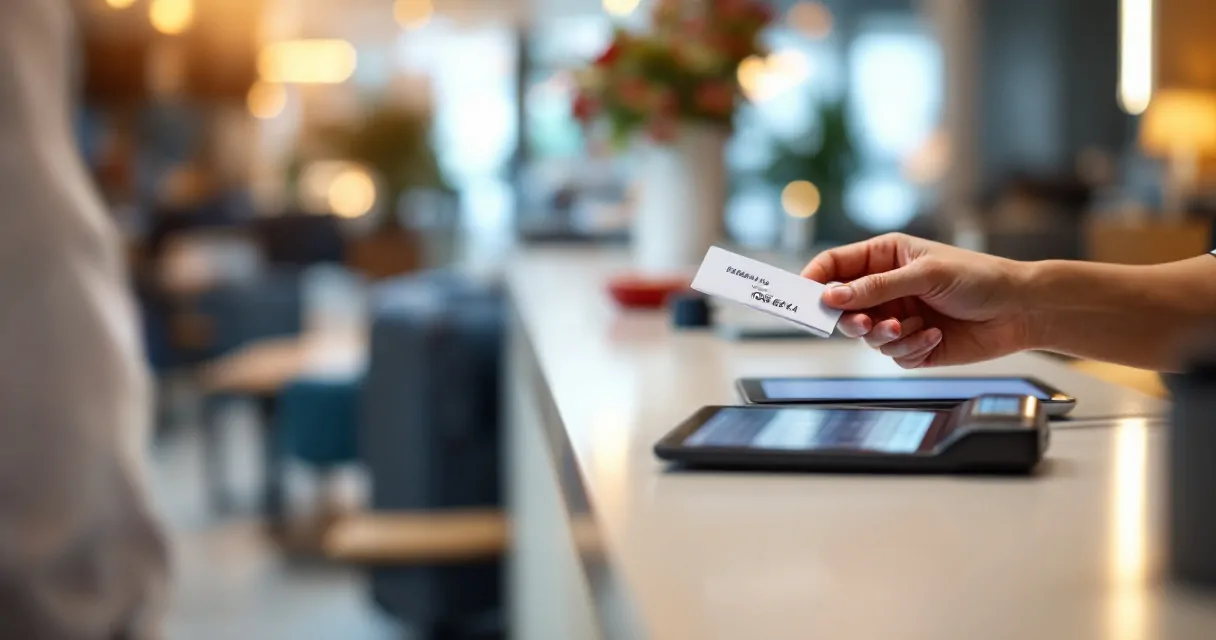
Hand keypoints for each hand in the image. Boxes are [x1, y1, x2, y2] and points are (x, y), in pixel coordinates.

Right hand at [802, 233, 1034, 367]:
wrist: (1020, 311)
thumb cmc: (979, 278)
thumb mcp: (924, 274)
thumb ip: (876, 286)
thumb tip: (833, 295)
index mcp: (884, 256)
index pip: (833, 266)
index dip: (814, 280)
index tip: (803, 298)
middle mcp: (885, 287)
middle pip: (841, 306)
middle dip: (851, 317)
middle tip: (863, 323)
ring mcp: (897, 316)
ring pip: (865, 335)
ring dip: (885, 336)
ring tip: (910, 329)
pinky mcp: (911, 344)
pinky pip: (892, 354)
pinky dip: (910, 348)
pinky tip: (934, 336)